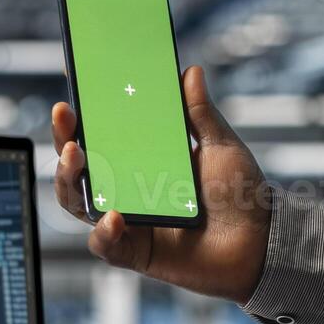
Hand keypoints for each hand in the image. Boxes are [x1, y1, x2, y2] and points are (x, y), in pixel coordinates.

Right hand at [52, 66, 270, 303]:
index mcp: (141, 159)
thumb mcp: (220, 147)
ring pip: (77, 202)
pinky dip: (104, 232)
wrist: (261, 240)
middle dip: (63, 137)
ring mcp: (127, 220)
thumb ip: (200, 113)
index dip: (81, 110)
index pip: (100, 133)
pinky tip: (114, 216)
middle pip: (78, 164)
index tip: (73, 76)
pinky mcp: (135, 252)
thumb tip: (190, 71)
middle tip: (64, 114)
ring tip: (74, 156)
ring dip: (67, 179)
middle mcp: (126, 188)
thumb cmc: (240, 193)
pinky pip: (106, 244)